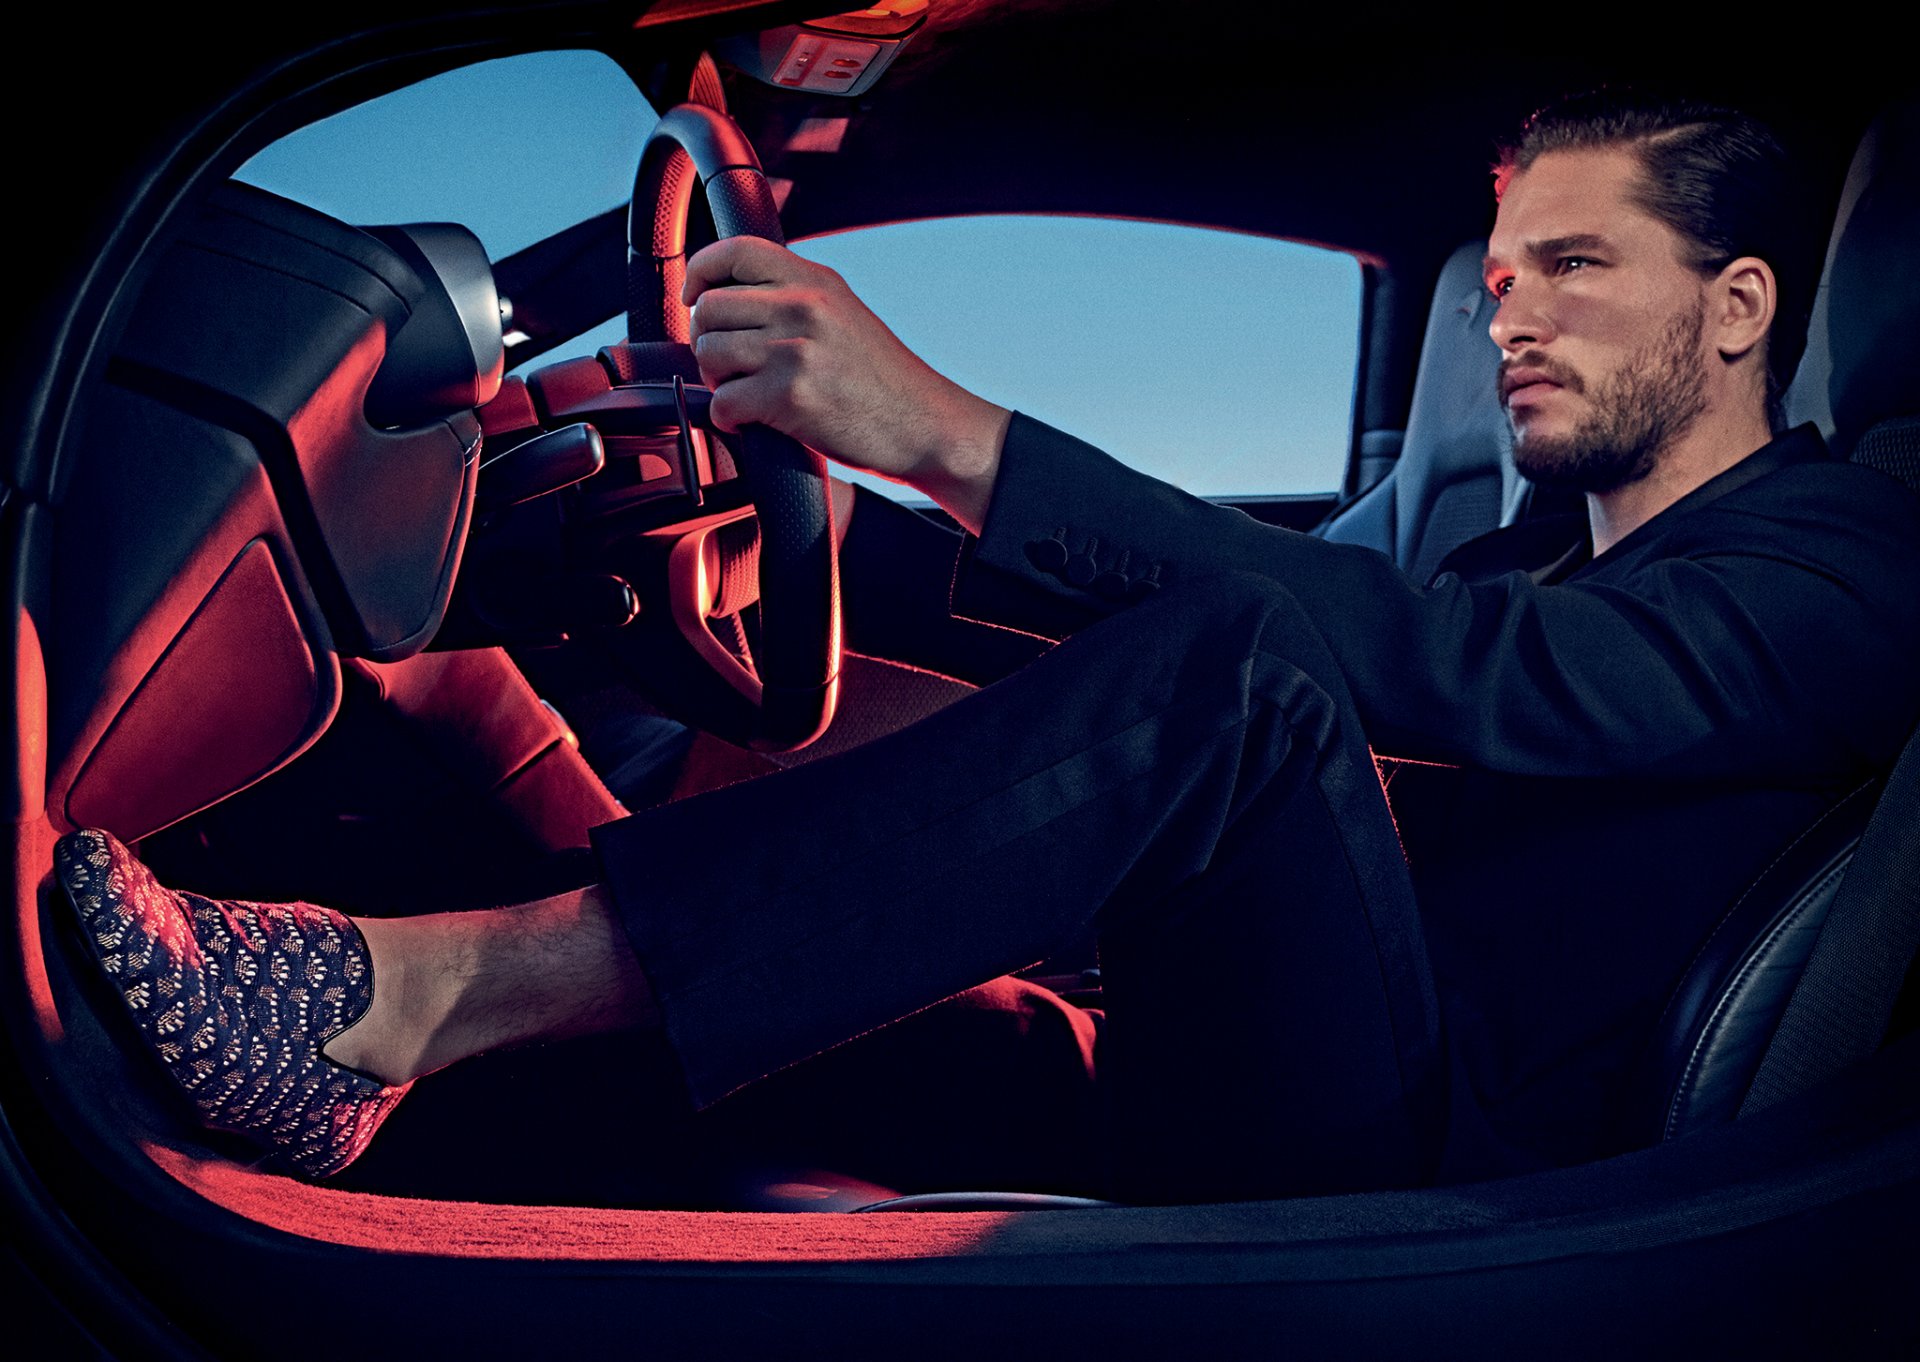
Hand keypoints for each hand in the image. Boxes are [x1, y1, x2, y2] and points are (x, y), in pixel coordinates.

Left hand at [684, 237, 1010, 533]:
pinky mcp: (789, 395)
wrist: (927, 426)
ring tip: (744, 394)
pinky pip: (723, 402)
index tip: (693, 298)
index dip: (700, 273)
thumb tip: (730, 300)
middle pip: (709, 309)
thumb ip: (795, 298)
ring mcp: (796, 349)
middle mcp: (804, 306)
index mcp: (816, 280)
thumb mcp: (844, 315)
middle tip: (731, 366)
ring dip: (717, 381)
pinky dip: (729, 418)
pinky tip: (751, 422)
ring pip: (709, 353)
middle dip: (708, 342)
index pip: (734, 251)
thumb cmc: (884, 383)